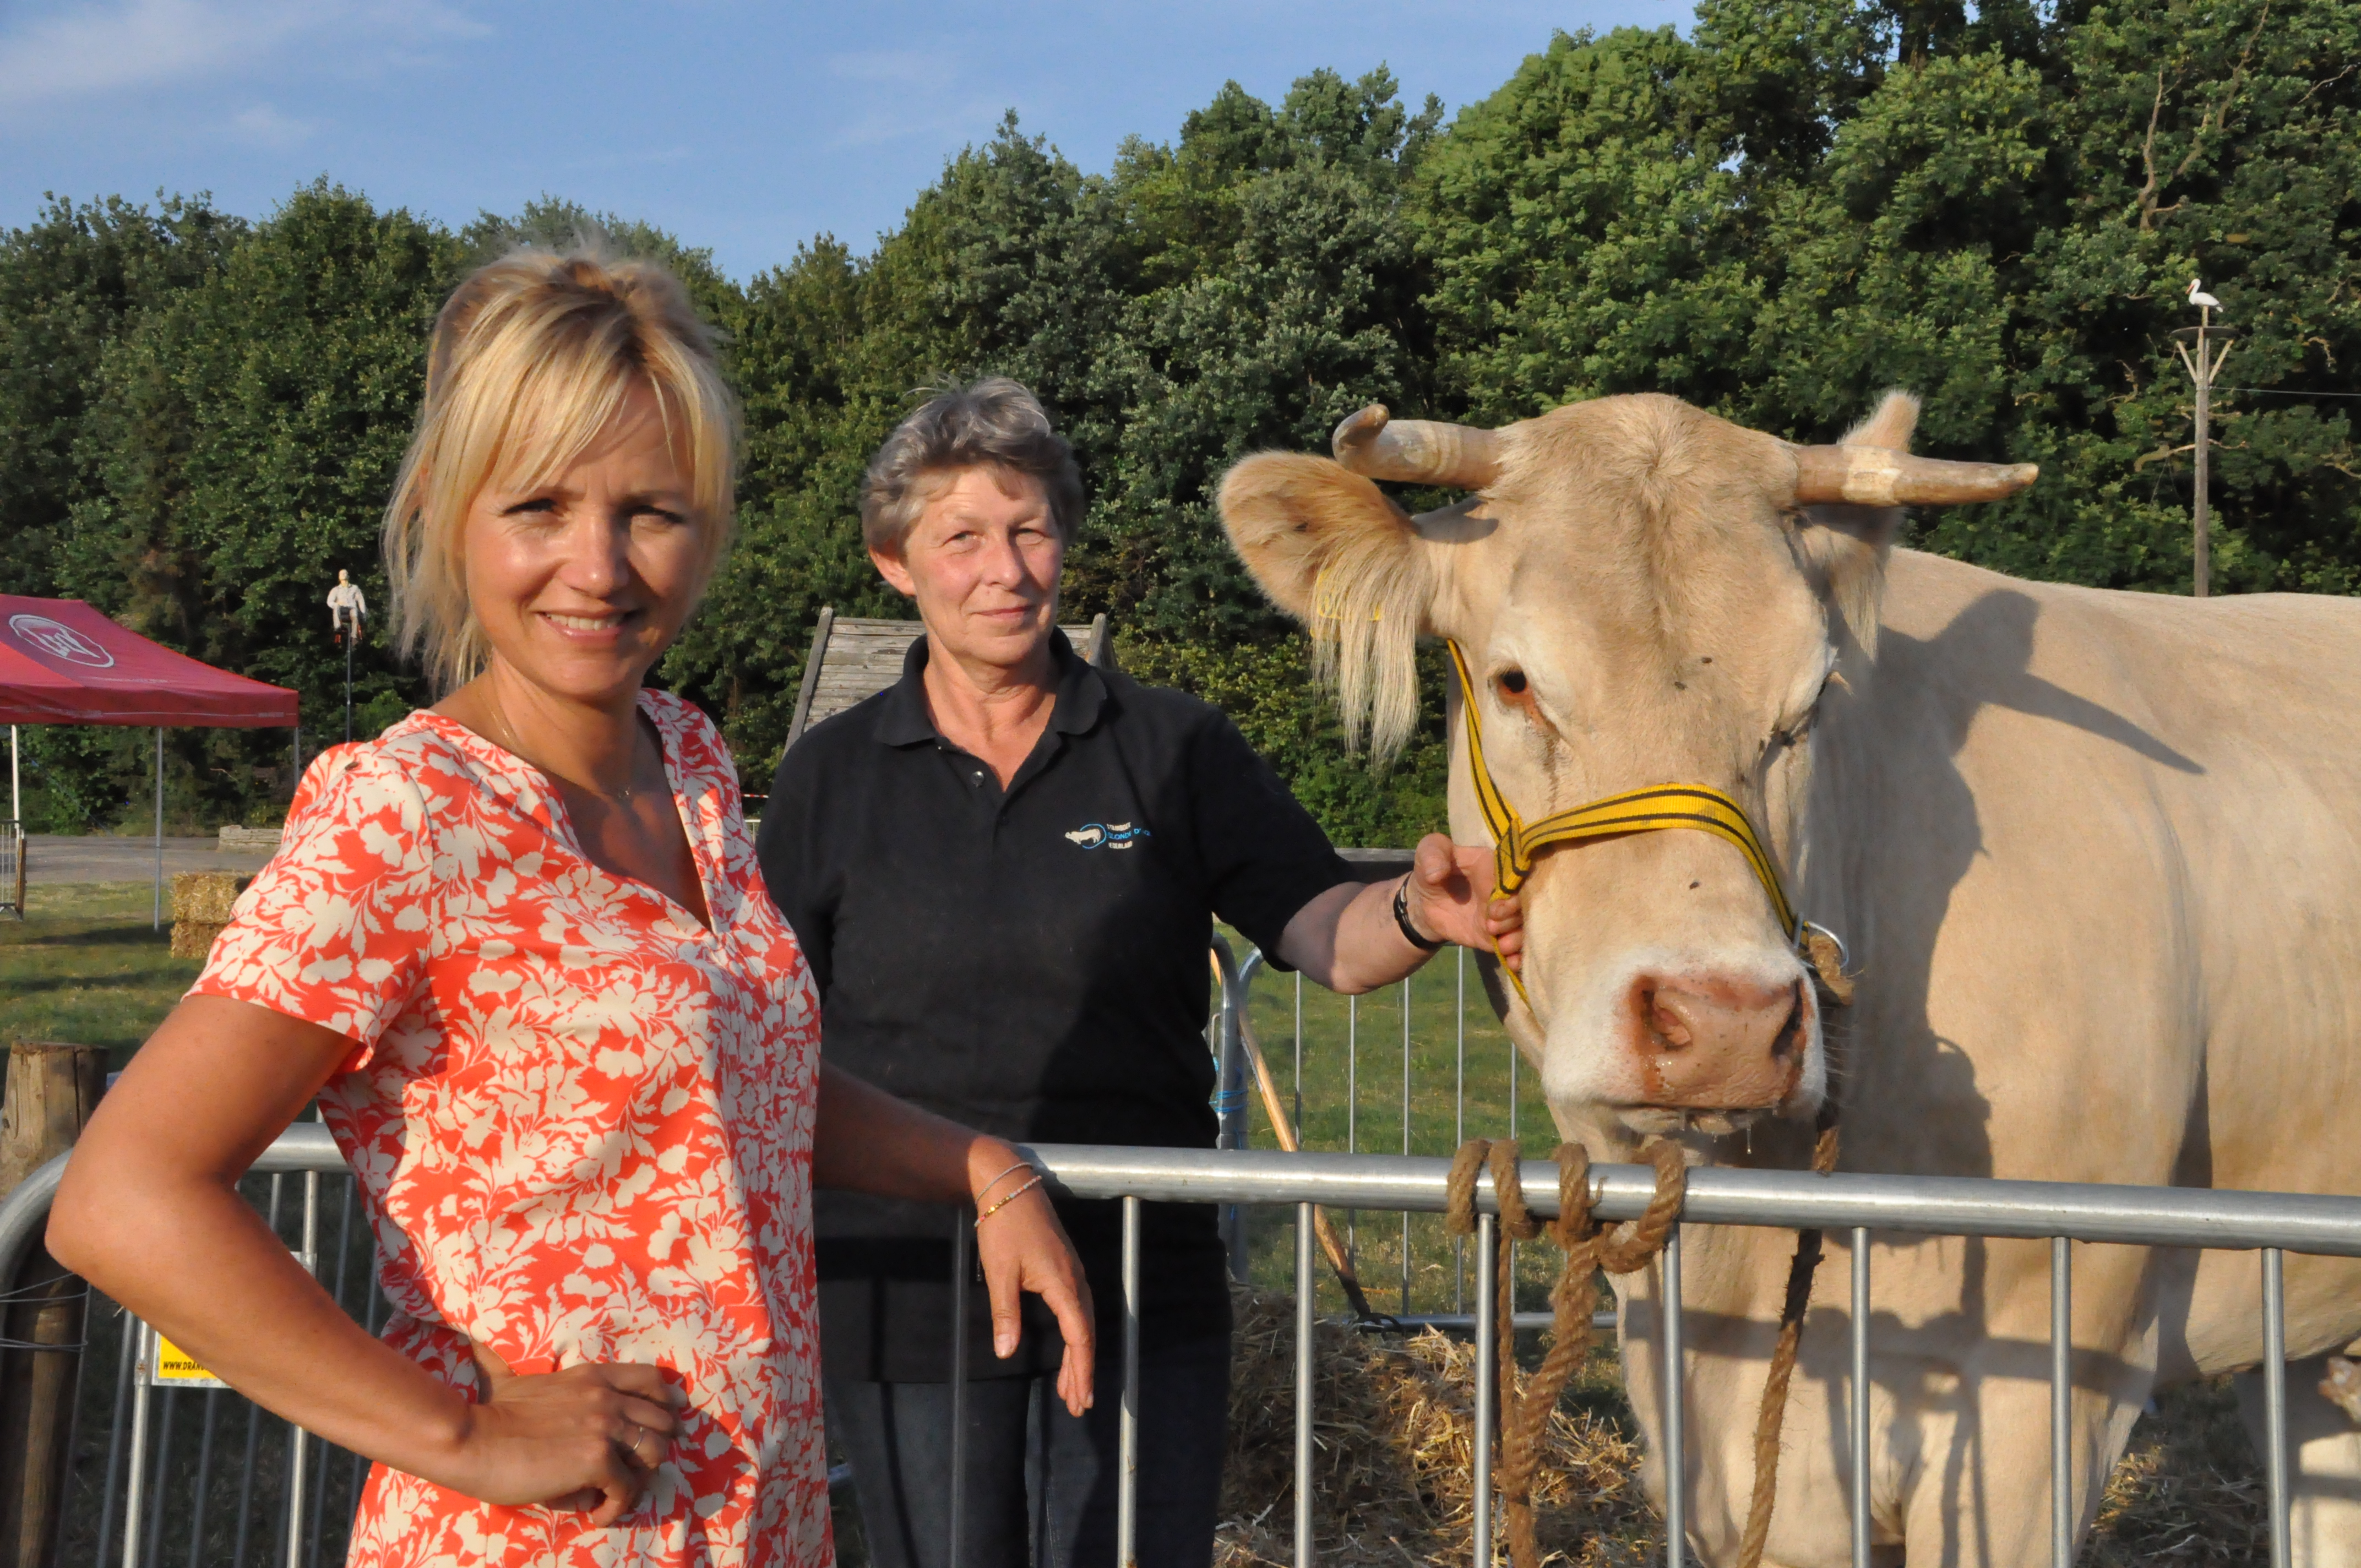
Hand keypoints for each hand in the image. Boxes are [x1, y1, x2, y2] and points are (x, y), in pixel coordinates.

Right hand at [438, 1341, 684, 1525]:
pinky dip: (617, 1507)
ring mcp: (605, 1426)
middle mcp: (607, 1396)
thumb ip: (532, 1376)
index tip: (660, 1427)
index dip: (663, 1405)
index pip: (652, 1380)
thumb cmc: (489, 1415)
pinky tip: (598, 1514)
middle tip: (633, 1471)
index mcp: (593, 1376)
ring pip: (655, 1453)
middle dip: (654, 1448)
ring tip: (616, 1495)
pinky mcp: (597, 1459)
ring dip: (641, 1479)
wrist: (470, 1438)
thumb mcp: (521, 1381)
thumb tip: (483, 1352)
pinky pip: (627, 1489)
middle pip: (663, 1420)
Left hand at [970, 1145, 1096, 1416]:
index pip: (1079, 1335)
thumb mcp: (999, 1272)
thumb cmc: (1003, 1226)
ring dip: (1080, 1356)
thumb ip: (1005, 1314)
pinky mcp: (1064, 1267)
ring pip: (1083, 1322)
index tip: (1080, 1397)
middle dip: (1083, 1371)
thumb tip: (1006, 1353)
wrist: (1009, 1185)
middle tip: (1078, 1405)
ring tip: (1072, 1388)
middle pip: (1086, 1333)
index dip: (1080, 1369)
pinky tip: (1069, 1348)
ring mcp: (1072, 1272)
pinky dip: (1076, 1335)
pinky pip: (1077, 1309)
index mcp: (1062, 1282)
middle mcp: (1075, 1279)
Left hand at [1403, 832, 1524, 971]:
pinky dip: (1518, 956)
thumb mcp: (1428, 852)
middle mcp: (1507, 890)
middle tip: (1491, 924)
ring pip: (1525, 926)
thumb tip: (1437, 873)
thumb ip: (1432, 855)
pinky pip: (1515, 947)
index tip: (1494, 907)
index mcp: (1496, 865)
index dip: (1511, 893)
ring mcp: (1505, 915)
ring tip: (1500, 944)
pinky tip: (1512, 963)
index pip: (1516, 876)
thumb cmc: (1432, 869)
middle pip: (1526, 904)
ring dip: (1518, 938)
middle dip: (1514, 917)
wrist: (1425, 902)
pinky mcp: (1497, 936)